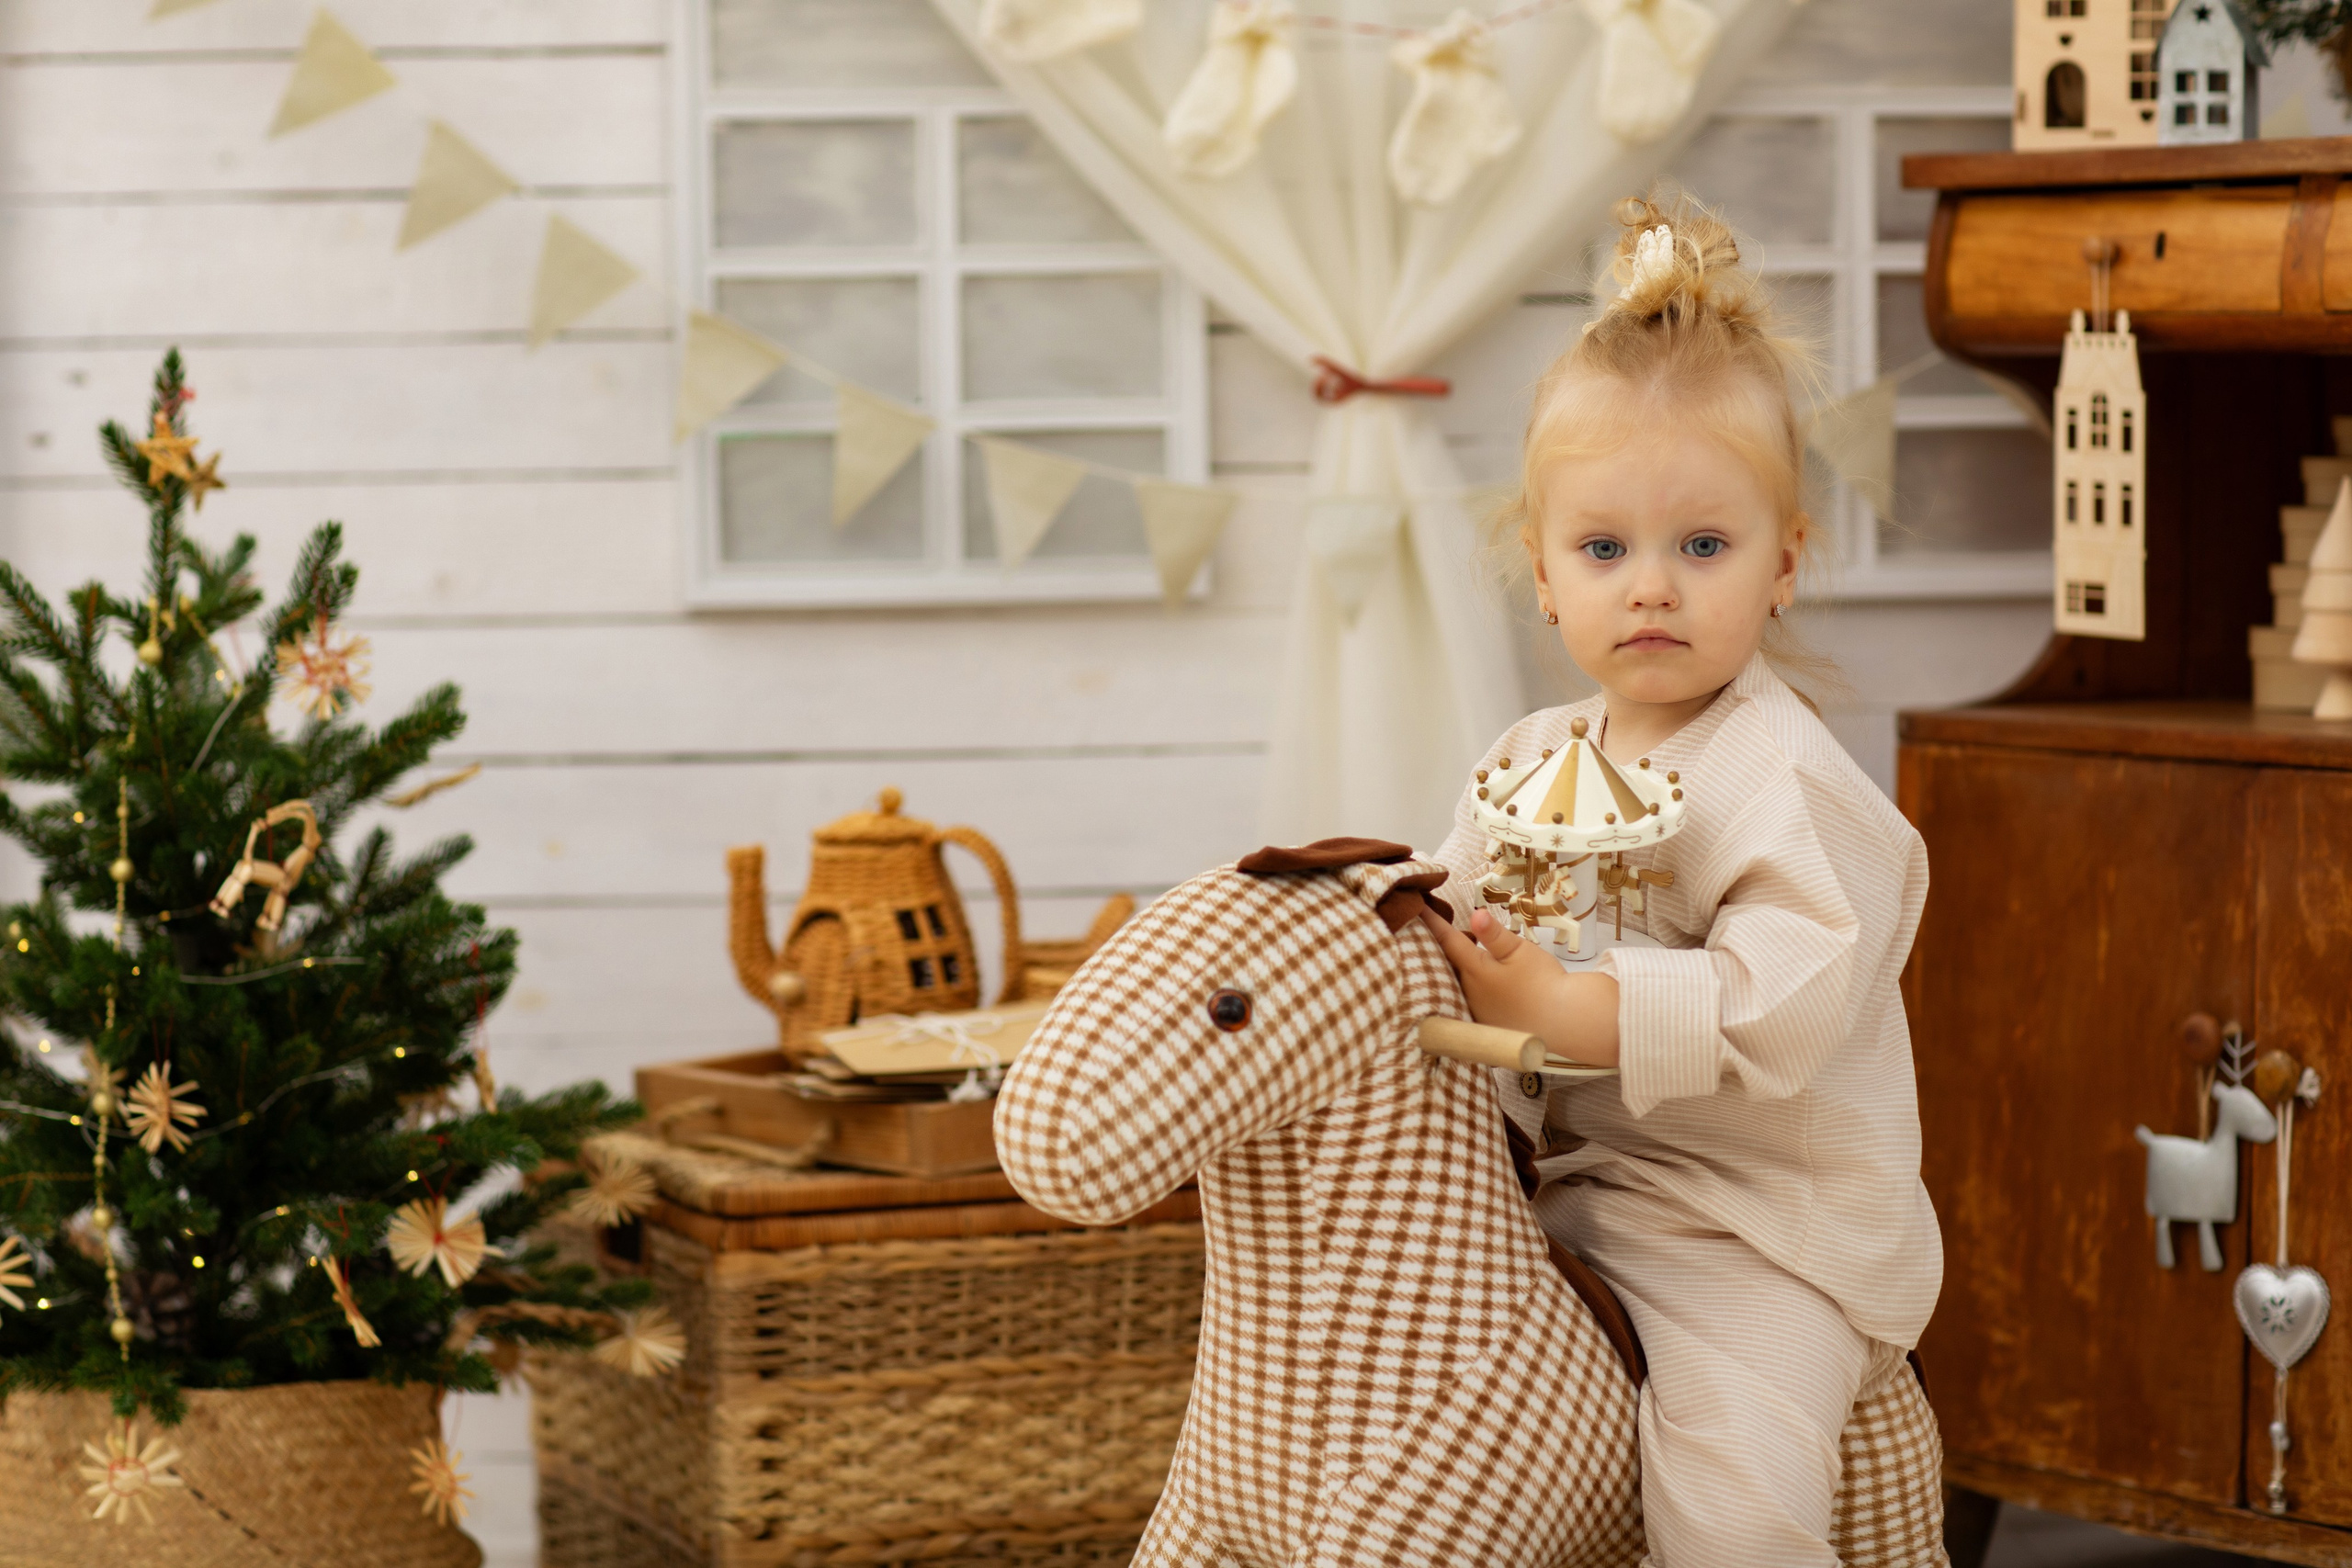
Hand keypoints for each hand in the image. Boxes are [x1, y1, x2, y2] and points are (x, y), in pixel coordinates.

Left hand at [1418, 907, 1621, 1067]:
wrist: (1563, 1023)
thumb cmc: (1543, 982)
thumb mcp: (1520, 951)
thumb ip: (1494, 934)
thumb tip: (1474, 914)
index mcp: (1475, 970)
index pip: (1448, 941)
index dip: (1432, 923)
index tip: (1417, 907)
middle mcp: (1468, 992)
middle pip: (1446, 965)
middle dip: (1435, 947)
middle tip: (1423, 928)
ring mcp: (1475, 1011)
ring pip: (1453, 984)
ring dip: (1447, 969)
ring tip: (1438, 952)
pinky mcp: (1486, 1025)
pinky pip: (1464, 1001)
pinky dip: (1459, 987)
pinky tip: (1462, 983)